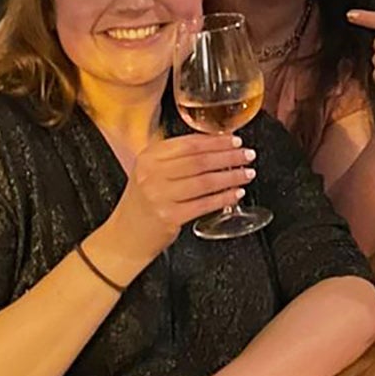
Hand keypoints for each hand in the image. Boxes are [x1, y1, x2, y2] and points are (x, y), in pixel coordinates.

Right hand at [101, 134, 256, 267]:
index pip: (189, 143)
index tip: (235, 140)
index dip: (217, 141)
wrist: (126, 235)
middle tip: (248, 155)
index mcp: (149, 157)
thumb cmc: (145, 201)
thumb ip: (176, 158)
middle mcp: (152, 174)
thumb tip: (216, 145)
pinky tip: (236, 194)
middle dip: (229, 157)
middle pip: (200, 161)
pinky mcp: (169, 216)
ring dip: (231, 177)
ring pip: (205, 182)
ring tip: (247, 173)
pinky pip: (205, 204)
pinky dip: (224, 198)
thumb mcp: (152, 172)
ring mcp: (160, 196)